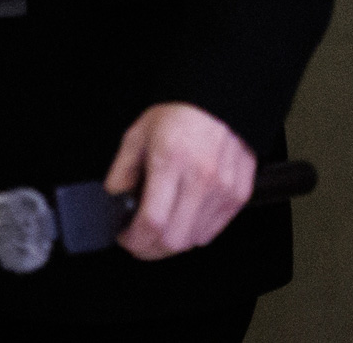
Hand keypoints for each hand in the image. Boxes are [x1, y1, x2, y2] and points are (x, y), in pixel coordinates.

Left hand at [104, 103, 257, 257]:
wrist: (219, 102)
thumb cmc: (178, 115)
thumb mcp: (136, 136)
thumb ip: (121, 171)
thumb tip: (114, 199)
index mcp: (170, 163)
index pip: (153, 221)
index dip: (134, 239)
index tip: (124, 237)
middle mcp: (200, 180)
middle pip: (175, 240)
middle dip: (149, 249)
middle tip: (137, 241)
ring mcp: (223, 192)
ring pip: (194, 240)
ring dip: (171, 244)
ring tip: (157, 232)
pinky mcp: (238, 197)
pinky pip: (213, 231)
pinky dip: (193, 234)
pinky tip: (180, 222)